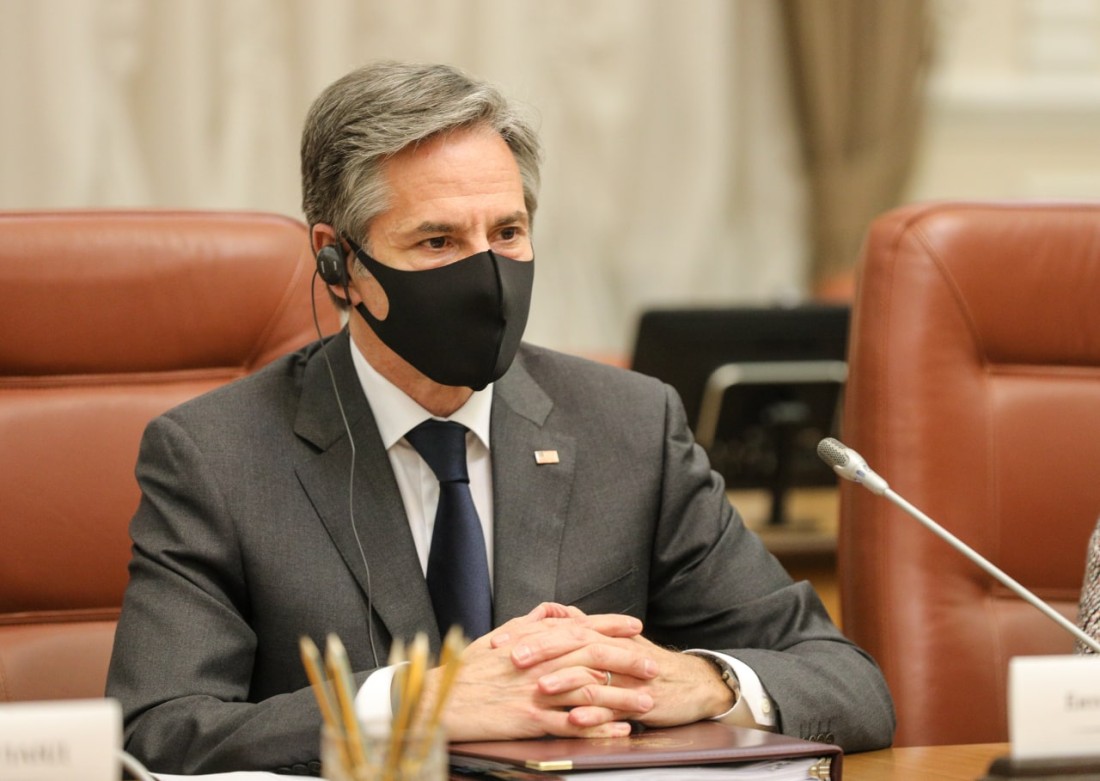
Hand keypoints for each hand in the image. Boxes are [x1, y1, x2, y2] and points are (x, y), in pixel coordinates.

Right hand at [428, 603, 647, 740]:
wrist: (440, 700)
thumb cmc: (466, 671)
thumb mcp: (497, 638)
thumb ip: (529, 623)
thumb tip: (553, 612)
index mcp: (533, 642)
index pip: (580, 628)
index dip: (610, 625)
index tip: (635, 626)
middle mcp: (539, 663)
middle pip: (592, 657)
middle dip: (627, 660)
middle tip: (654, 664)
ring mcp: (536, 691)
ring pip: (588, 691)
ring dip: (622, 697)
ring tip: (647, 700)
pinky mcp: (530, 719)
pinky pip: (572, 725)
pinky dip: (599, 728)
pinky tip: (619, 731)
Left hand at [503, 621, 735, 730]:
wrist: (690, 684)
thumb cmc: (643, 665)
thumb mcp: (612, 643)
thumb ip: (583, 627)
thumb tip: (556, 614)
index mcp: (600, 636)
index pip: (560, 628)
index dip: (528, 634)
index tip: (498, 641)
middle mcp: (610, 651)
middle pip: (574, 644)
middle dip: (542, 650)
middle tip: (512, 657)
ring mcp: (624, 676)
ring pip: (592, 674)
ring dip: (565, 680)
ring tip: (539, 687)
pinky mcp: (638, 701)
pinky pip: (614, 707)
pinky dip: (595, 713)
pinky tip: (576, 718)